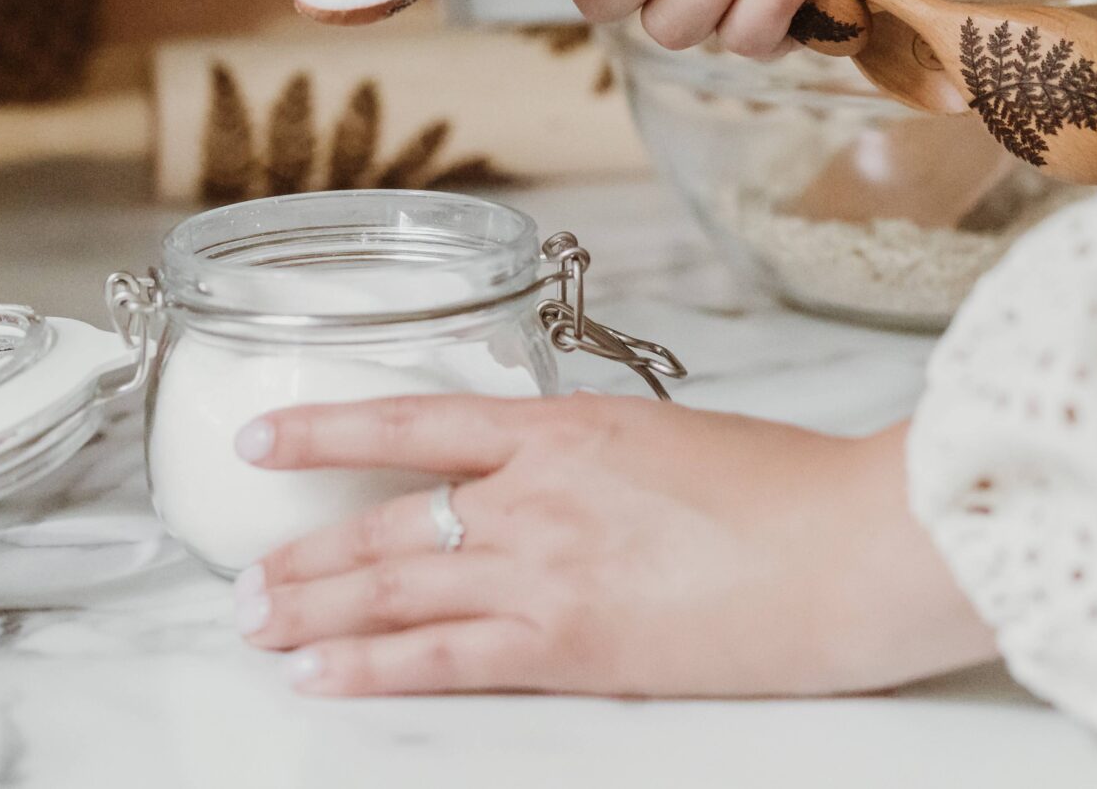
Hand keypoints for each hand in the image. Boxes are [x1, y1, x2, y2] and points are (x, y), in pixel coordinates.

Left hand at [232, 396, 996, 697]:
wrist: (852, 543)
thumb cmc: (796, 492)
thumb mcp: (679, 442)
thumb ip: (601, 460)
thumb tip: (563, 481)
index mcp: (568, 425)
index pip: (415, 421)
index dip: (328, 430)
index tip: (263, 437)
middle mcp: (537, 488)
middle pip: (388, 517)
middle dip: (307, 552)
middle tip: (244, 579)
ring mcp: (545, 563)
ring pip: (396, 582)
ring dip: (314, 606)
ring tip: (256, 623)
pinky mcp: (567, 639)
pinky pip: (442, 655)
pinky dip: (371, 666)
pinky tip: (320, 674)